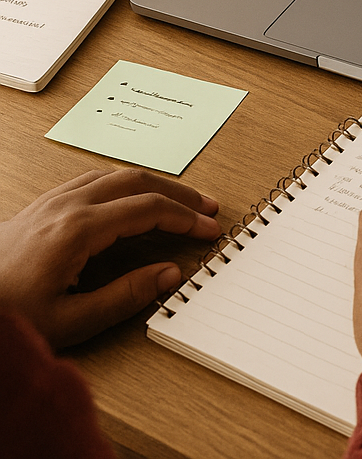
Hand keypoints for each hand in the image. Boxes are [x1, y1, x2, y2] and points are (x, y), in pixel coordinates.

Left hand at [0, 168, 219, 347]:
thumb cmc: (8, 315)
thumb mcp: (70, 321)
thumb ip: (125, 296)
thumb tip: (170, 275)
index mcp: (77, 230)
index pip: (147, 210)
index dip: (184, 219)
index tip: (207, 230)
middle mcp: (66, 206)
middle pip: (137, 181)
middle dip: (177, 193)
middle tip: (205, 208)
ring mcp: (51, 202)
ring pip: (114, 174)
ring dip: (152, 184)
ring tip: (177, 200)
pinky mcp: (40, 207)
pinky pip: (91, 178)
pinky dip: (123, 183)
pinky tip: (131, 196)